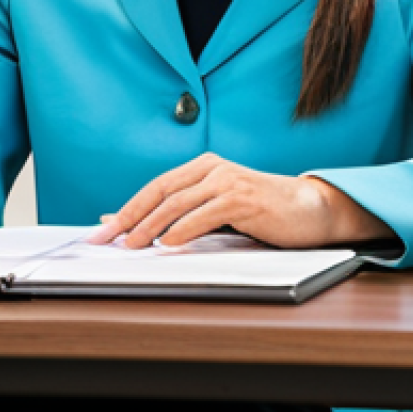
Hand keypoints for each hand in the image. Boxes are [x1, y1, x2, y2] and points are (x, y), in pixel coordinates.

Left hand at [89, 152, 394, 249]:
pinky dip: (184, 228)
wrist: (309, 209)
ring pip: (178, 202)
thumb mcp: (216, 210)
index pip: (155, 187)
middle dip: (130, 216)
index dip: (127, 208)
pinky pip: (206, 213)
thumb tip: (130, 223)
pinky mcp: (244, 198)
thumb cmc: (261, 212)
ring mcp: (228, 180)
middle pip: (160, 191)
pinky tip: (169, 243)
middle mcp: (212, 168)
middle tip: (107, 237)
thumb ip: (179, 214)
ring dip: (151, 225)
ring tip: (132, 244)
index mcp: (203, 167)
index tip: (103, 230)